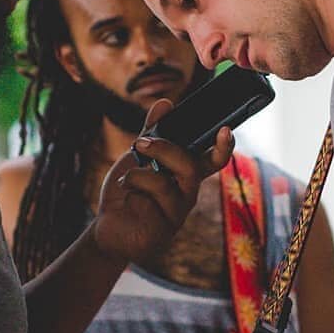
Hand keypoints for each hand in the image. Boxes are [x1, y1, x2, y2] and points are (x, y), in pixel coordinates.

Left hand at [90, 99, 233, 266]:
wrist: (108, 228)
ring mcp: (178, 213)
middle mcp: (187, 193)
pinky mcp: (164, 229)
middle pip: (190, 166)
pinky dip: (131, 192)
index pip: (213, 160)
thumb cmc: (128, 193)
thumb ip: (151, 132)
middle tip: (140, 144)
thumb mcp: (137, 158)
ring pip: (165, 183)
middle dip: (164, 149)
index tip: (225, 129)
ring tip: (125, 179)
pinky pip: (149, 200)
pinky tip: (126, 200)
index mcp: (185, 175)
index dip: (223, 146)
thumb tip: (165, 103)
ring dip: (139, 173)